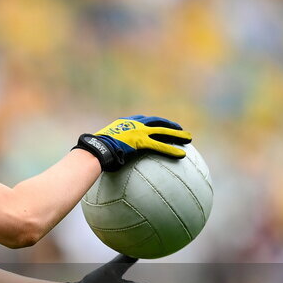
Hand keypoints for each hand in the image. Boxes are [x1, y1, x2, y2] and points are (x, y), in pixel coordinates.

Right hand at [74, 115, 192, 171]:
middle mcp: (133, 124)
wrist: (94, 149)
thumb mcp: (102, 147)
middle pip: (157, 123)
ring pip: (163, 132)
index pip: (143, 120)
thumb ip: (110, 150)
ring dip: (177, 135)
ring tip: (188, 139)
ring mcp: (138, 132)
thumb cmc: (94, 151)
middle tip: (180, 130)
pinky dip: (171, 149)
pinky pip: (160, 146)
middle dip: (170, 126)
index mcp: (124, 123)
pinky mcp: (141, 142)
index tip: (160, 125)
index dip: (154, 122)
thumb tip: (108, 163)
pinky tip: (181, 155)